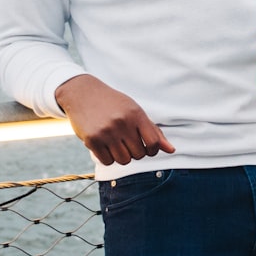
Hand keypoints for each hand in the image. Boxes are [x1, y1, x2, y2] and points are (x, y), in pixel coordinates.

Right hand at [55, 74, 174, 165]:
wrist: (83, 94)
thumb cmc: (114, 104)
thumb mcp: (136, 112)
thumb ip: (154, 131)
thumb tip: (172, 150)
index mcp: (136, 114)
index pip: (153, 143)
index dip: (153, 150)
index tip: (147, 147)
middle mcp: (122, 123)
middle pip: (139, 154)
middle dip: (136, 152)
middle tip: (127, 142)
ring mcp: (106, 132)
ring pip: (124, 160)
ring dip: (122, 156)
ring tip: (117, 144)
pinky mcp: (91, 140)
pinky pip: (107, 161)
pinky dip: (108, 158)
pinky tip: (105, 146)